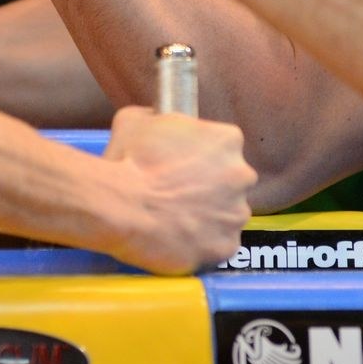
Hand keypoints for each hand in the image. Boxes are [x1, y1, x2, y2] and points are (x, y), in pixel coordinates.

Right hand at [102, 105, 254, 272]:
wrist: (120, 206)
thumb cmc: (128, 161)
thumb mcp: (134, 120)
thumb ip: (153, 116)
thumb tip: (152, 117)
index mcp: (227, 139)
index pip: (223, 144)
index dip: (200, 154)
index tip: (181, 163)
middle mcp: (241, 175)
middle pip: (231, 180)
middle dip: (209, 186)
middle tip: (176, 192)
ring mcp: (236, 214)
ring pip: (226, 214)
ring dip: (207, 216)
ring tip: (173, 218)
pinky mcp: (226, 247)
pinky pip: (218, 244)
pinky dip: (201, 243)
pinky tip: (177, 238)